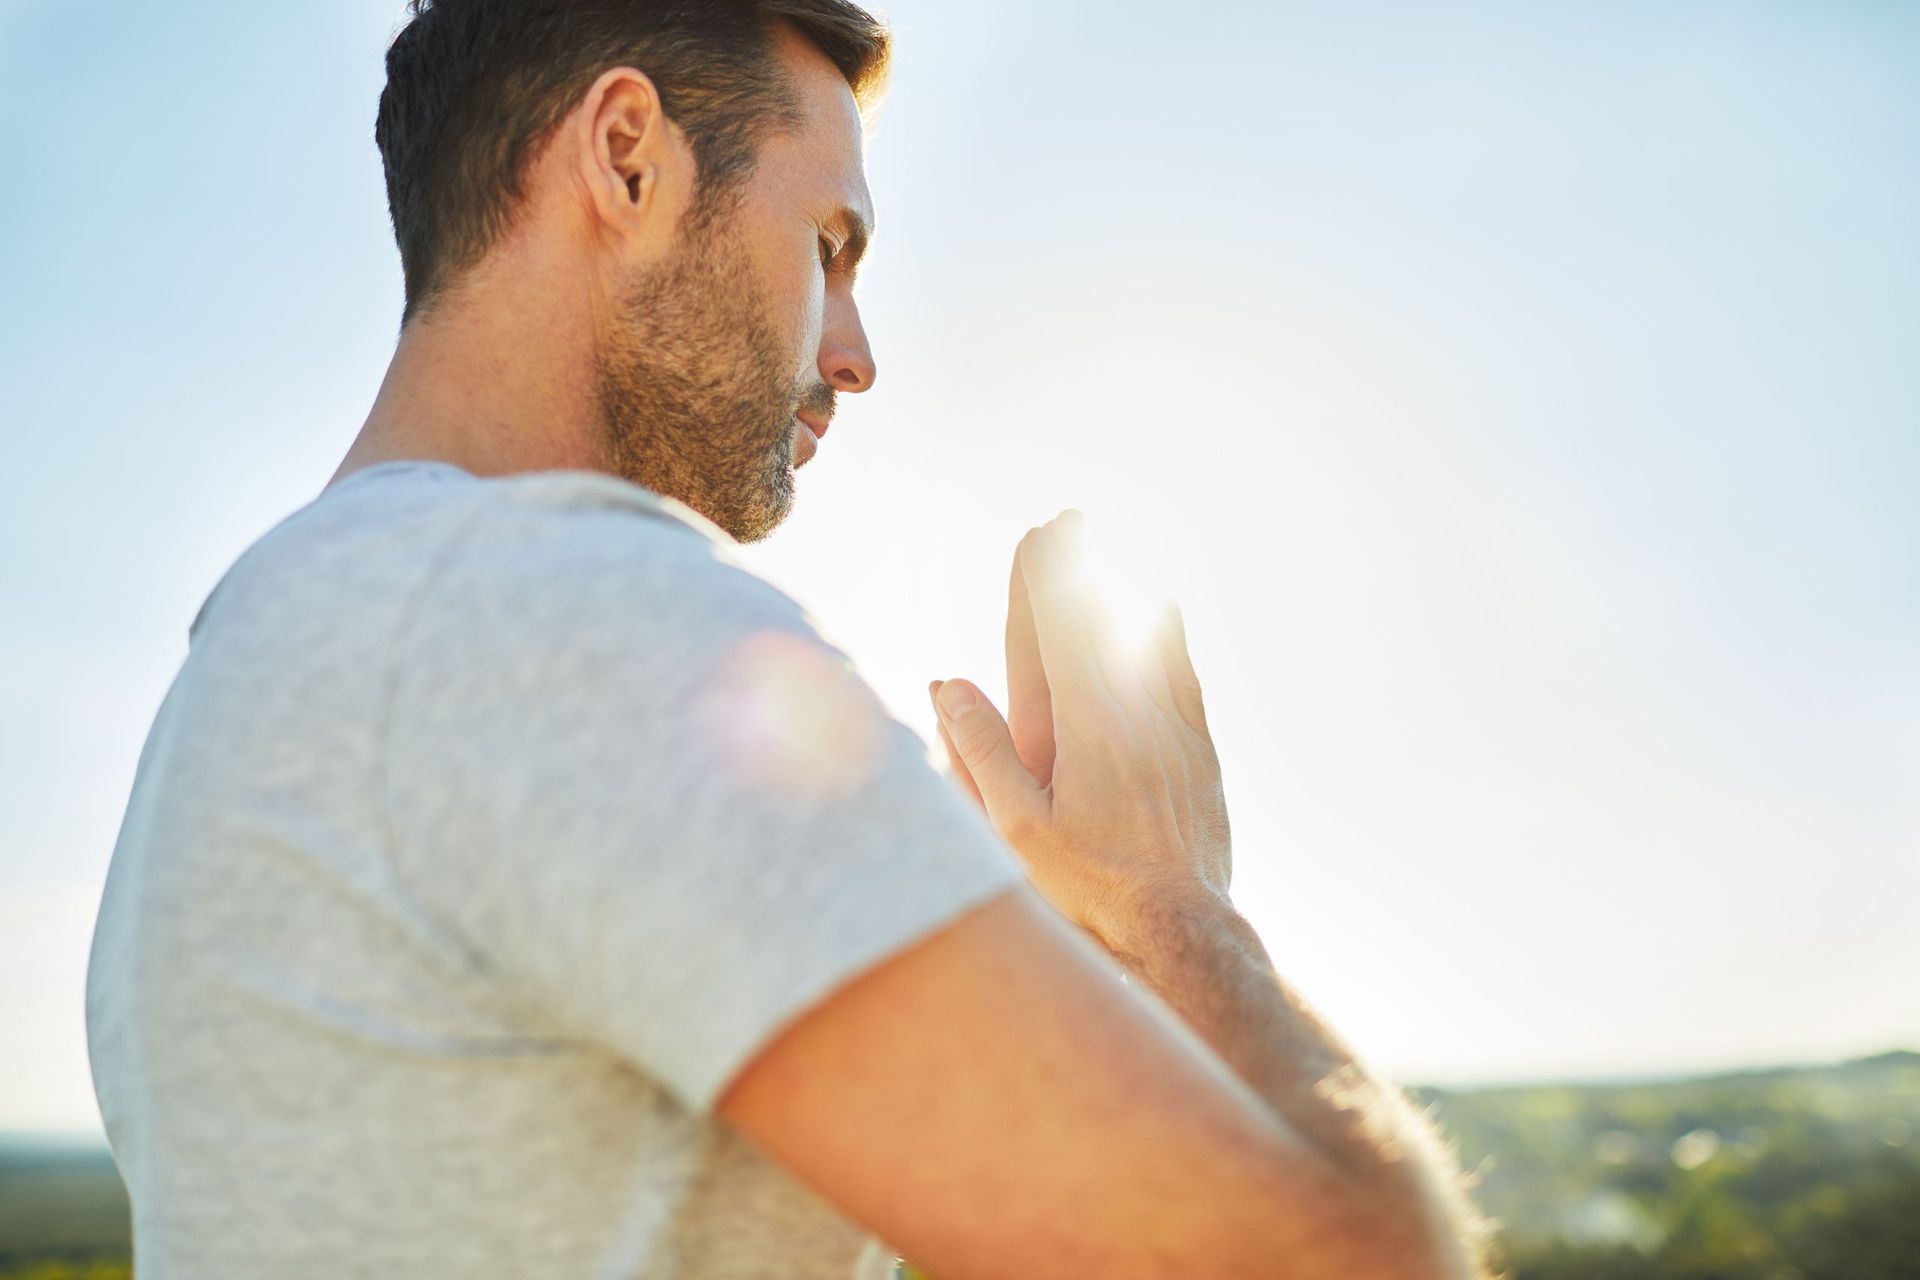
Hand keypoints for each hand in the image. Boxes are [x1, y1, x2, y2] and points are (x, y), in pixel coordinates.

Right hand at [929, 511, 1231, 946]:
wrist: (1182, 927)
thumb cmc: (1090, 887)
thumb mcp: (1018, 829)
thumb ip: (980, 753)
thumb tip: (946, 685)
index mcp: (1089, 727)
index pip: (1062, 631)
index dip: (1048, 577)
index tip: (1037, 533)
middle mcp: (1139, 713)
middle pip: (1107, 619)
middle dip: (1084, 566)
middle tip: (1069, 519)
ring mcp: (1177, 728)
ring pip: (1152, 636)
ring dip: (1127, 586)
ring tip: (1111, 546)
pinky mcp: (1201, 748)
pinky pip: (1182, 670)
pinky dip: (1167, 632)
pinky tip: (1164, 613)